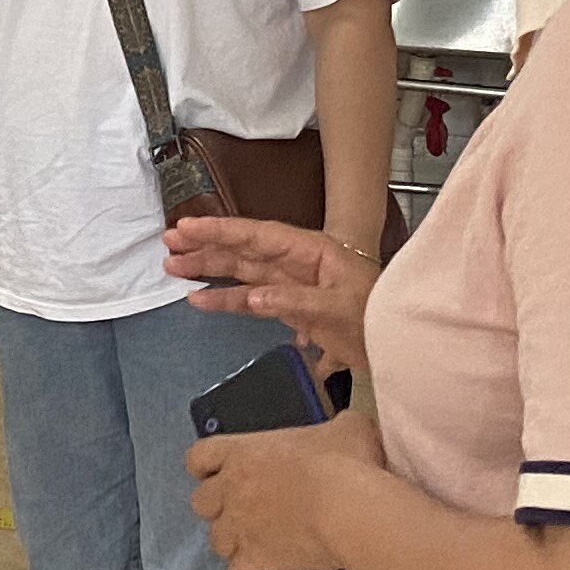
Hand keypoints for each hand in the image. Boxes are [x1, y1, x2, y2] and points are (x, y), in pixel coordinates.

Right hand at [165, 215, 370, 375]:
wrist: (401, 343)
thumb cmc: (378, 316)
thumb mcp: (340, 309)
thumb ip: (295, 302)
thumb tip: (252, 298)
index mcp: (312, 252)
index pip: (258, 236)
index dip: (222, 231)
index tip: (188, 226)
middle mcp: (297, 263)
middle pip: (244, 250)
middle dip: (206, 246)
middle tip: (169, 243)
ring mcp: (292, 284)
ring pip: (242, 272)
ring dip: (209, 270)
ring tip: (173, 267)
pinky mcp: (290, 305)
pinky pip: (251, 299)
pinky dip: (226, 300)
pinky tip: (201, 301)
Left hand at [187, 397, 384, 569]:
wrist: (349, 508)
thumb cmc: (345, 463)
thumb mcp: (348, 428)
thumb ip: (337, 426)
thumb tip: (347, 428)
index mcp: (243, 453)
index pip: (199, 456)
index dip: (204, 467)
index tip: (215, 473)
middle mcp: (233, 490)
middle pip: (202, 503)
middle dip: (218, 509)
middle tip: (242, 511)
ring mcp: (241, 528)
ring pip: (217, 541)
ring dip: (233, 543)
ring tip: (254, 545)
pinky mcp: (256, 560)